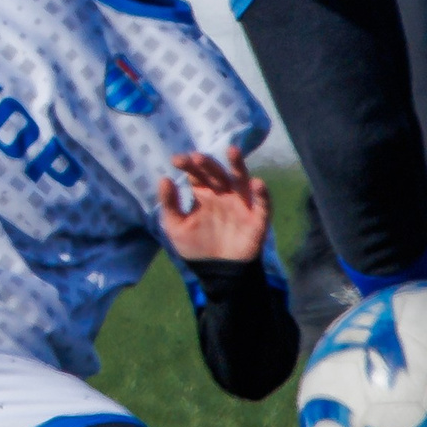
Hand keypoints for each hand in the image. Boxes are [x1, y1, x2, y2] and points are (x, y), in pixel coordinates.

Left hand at [157, 145, 271, 263]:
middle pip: (217, 173)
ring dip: (238, 166)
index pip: (197, 174)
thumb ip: (170, 205)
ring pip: (241, 180)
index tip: (177, 160)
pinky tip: (257, 183)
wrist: (218, 274)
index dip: (188, 165)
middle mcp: (223, 194)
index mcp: (203, 194)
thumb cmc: (196, 247)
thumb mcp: (176, 227)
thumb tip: (163, 179)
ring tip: (232, 151)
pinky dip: (262, 194)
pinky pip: (262, 204)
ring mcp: (240, 205)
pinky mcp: (256, 220)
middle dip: (208, 164)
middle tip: (197, 158)